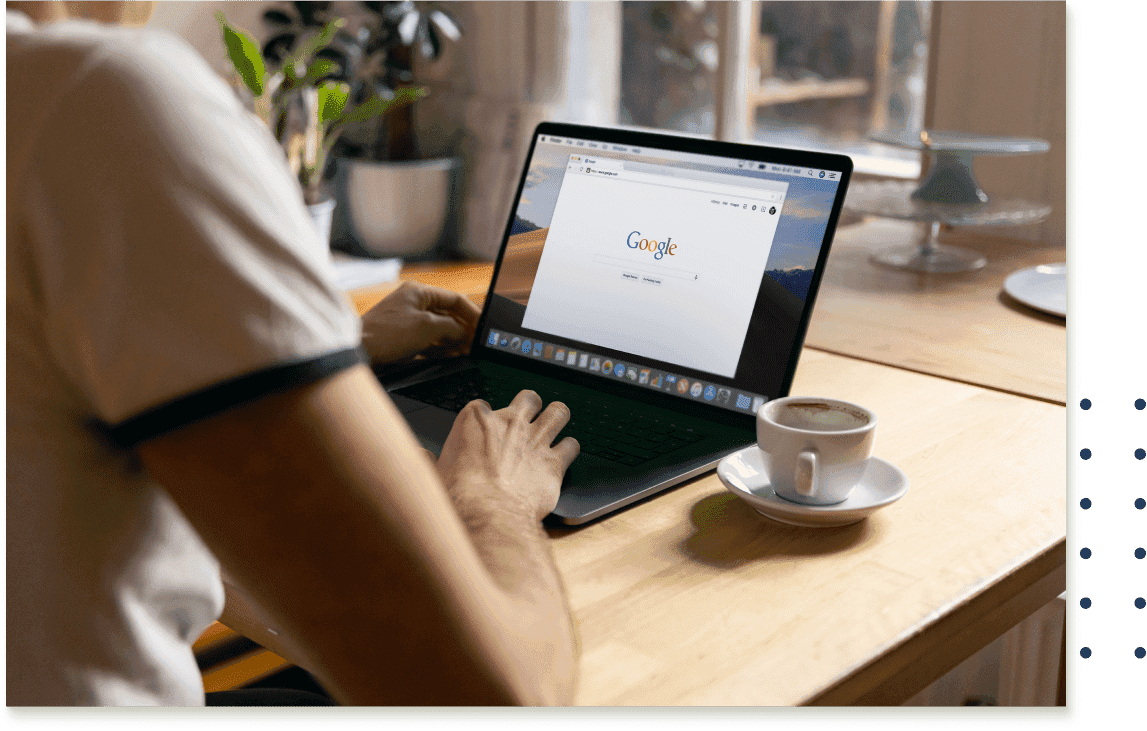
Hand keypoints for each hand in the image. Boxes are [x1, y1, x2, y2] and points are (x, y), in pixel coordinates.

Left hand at [360, 281, 480, 364]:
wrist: (359, 351)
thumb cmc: (387, 333)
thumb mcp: (427, 327)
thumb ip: (451, 327)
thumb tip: (465, 332)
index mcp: (419, 292)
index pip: (454, 299)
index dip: (472, 312)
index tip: (483, 326)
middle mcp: (414, 303)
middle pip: (447, 315)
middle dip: (463, 329)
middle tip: (476, 342)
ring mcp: (408, 320)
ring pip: (439, 329)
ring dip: (453, 340)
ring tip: (466, 351)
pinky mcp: (403, 337)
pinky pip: (428, 340)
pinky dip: (440, 347)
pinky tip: (451, 355)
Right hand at [436, 391, 579, 521]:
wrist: (488, 516)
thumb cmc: (459, 496)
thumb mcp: (433, 474)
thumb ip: (428, 460)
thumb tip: (419, 456)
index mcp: (476, 420)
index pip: (484, 405)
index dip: (487, 418)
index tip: (486, 430)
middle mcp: (510, 423)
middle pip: (528, 398)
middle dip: (531, 406)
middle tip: (529, 417)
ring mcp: (535, 440)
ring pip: (558, 412)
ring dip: (558, 417)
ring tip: (557, 422)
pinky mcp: (555, 462)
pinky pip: (572, 445)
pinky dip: (570, 449)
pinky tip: (565, 455)